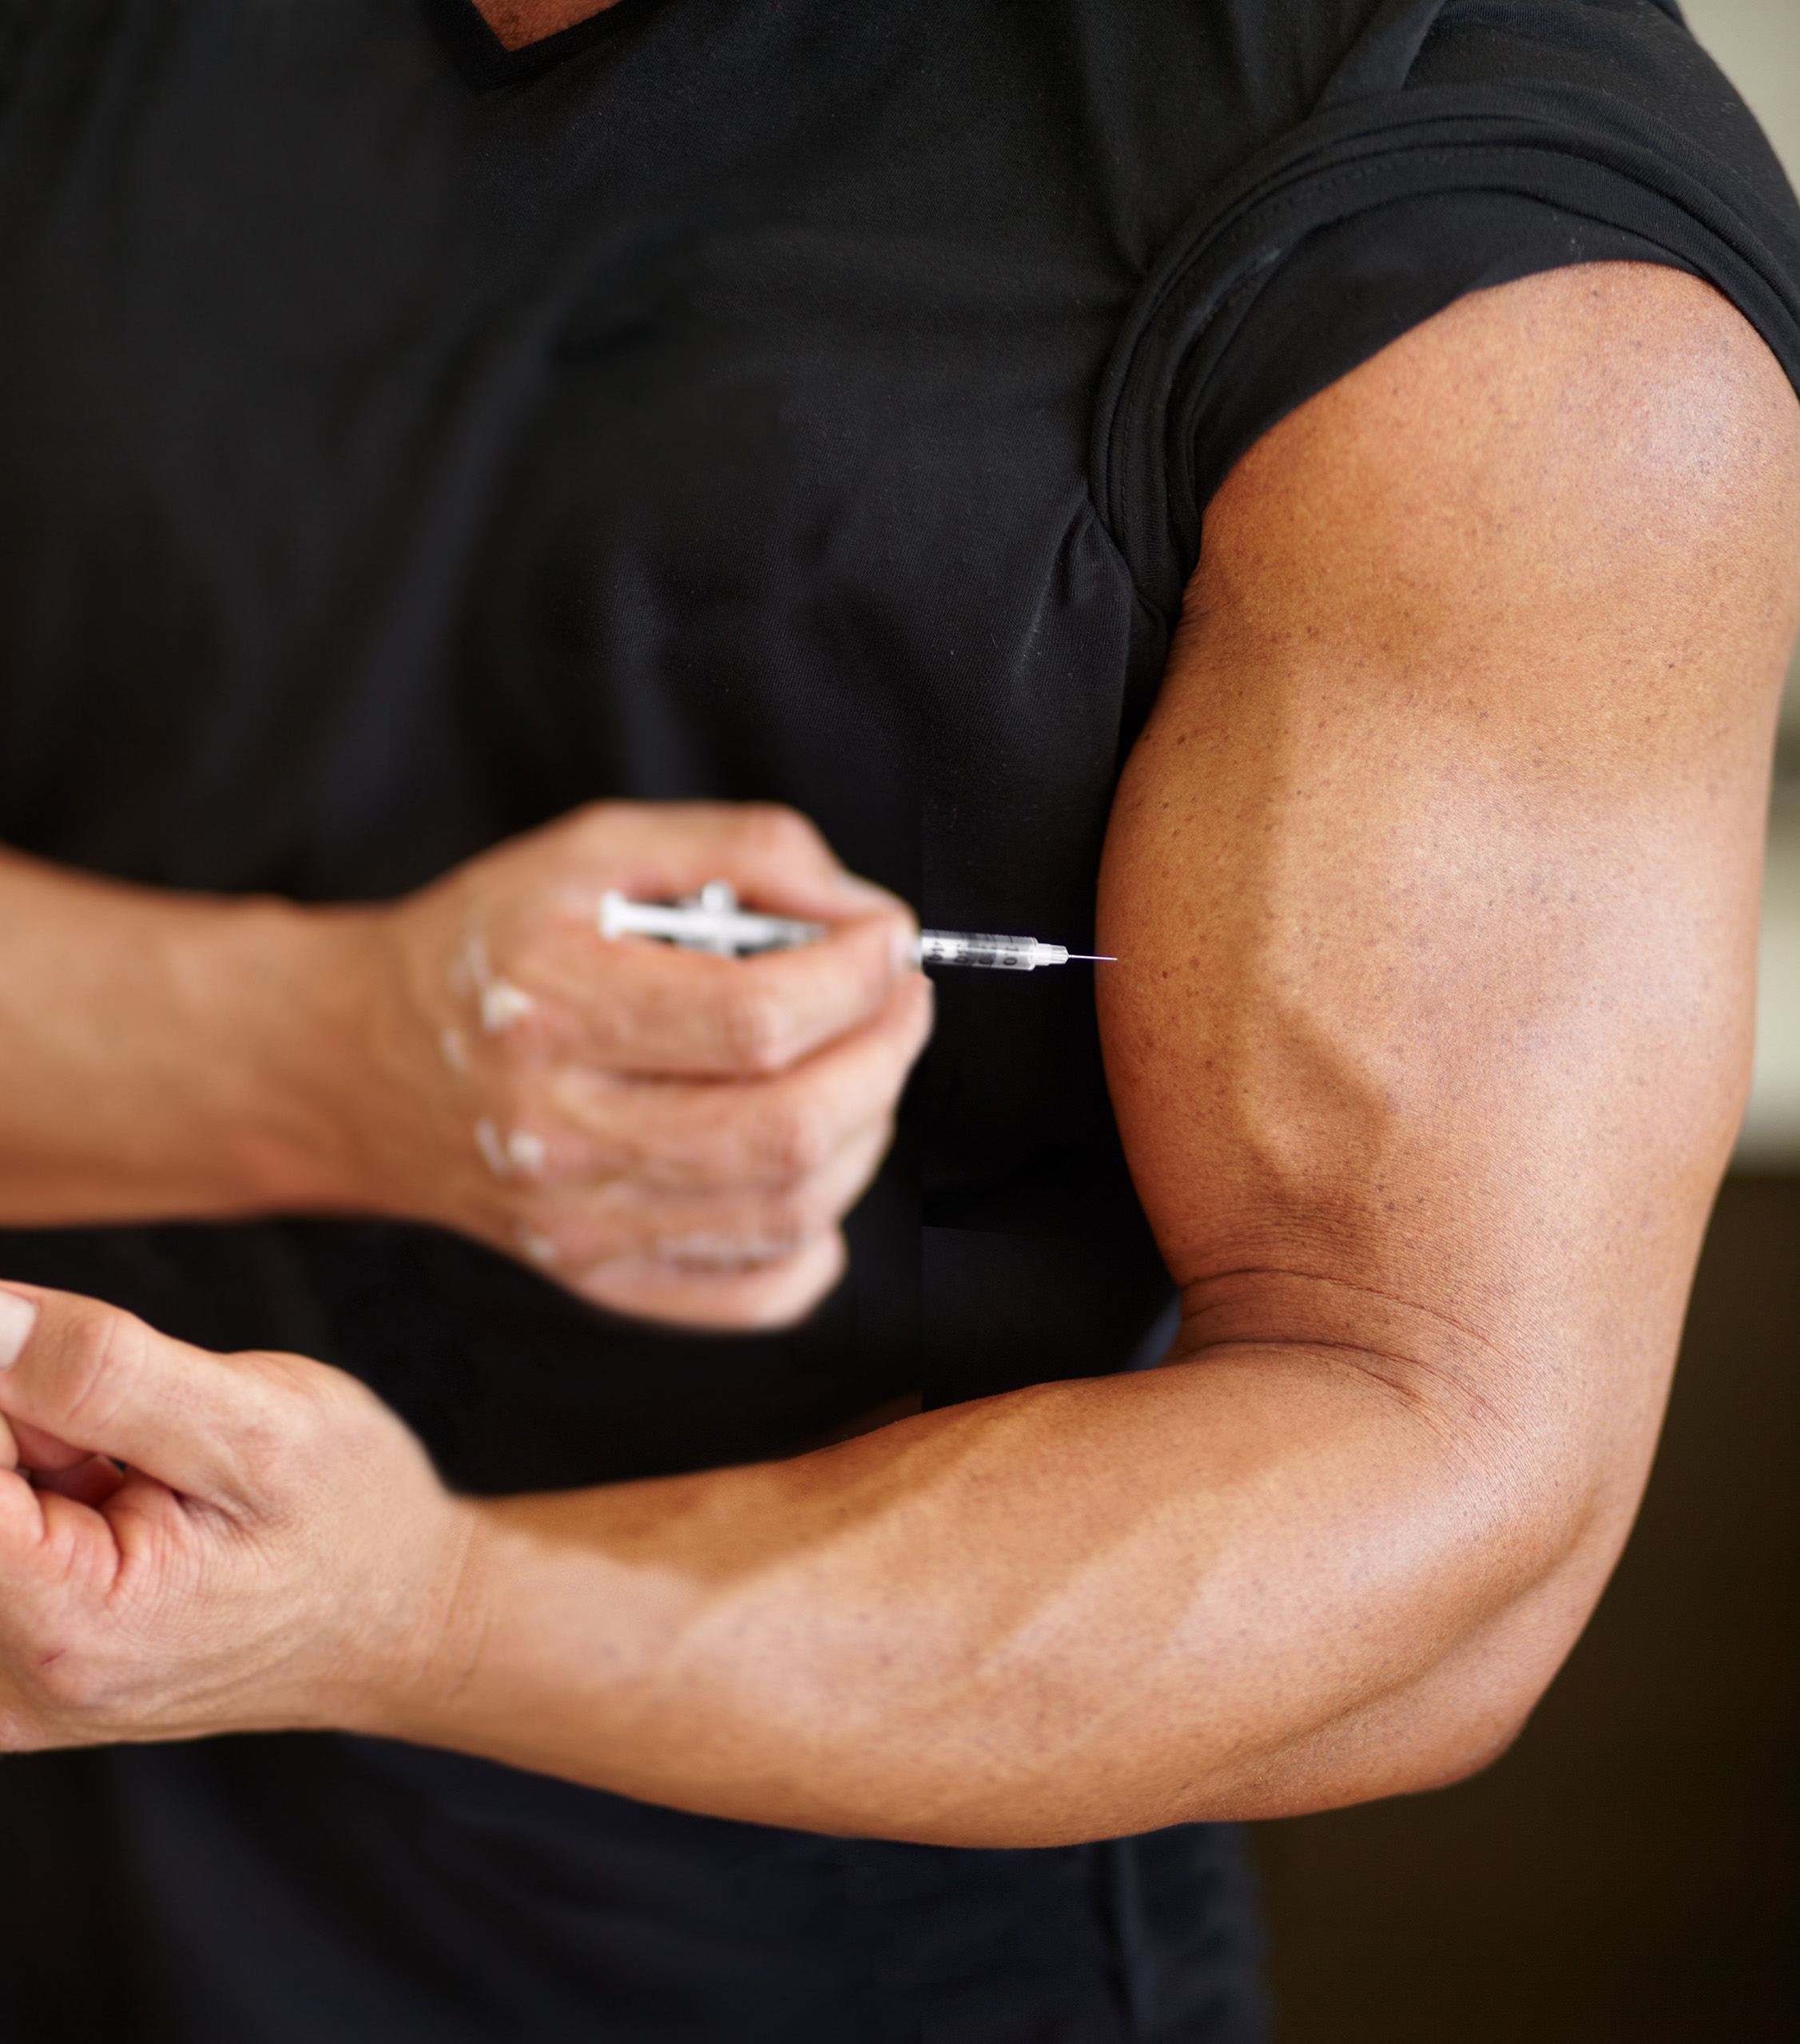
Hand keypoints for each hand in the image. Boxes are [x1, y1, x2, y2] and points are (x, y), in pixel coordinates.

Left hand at [0, 1285, 474, 1752]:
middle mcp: (5, 1688)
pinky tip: (114, 1501)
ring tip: (139, 1475)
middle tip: (136, 1439)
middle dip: (22, 1421)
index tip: (110, 1380)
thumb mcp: (257, 1421)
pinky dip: (30, 1490)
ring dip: (26, 1454)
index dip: (10, 1381)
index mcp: (68, 1630)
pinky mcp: (3, 1673)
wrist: (400, 1620)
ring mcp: (2, 1690)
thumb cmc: (352, 1522)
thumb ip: (103, 1370)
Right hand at [287, 803, 930, 1328]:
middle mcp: (558, 1131)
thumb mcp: (596, 849)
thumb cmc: (488, 945)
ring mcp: (577, 1222)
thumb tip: (863, 913)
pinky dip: (819, 1238)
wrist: (356, 1063)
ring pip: (790, 1211)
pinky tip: (811, 1165)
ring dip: (868, 1130)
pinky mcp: (597, 1277)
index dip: (856, 978)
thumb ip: (740, 851)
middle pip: (787, 1130)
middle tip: (900, 1000)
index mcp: (549, 1007)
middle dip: (885, 1054)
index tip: (887, 940)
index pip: (754, 1020)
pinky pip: (755, 1295)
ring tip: (860, 1064)